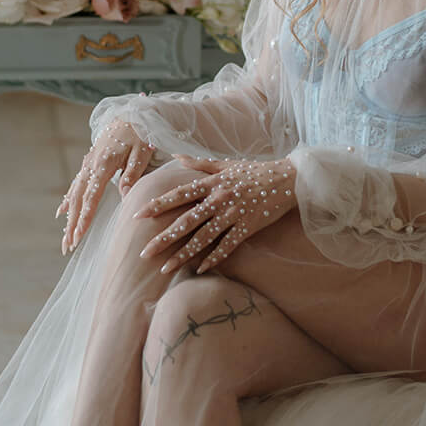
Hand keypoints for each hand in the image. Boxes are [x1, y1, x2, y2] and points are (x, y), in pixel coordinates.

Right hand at [59, 118, 158, 254]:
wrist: (132, 114)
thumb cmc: (141, 133)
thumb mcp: (142, 152)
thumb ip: (133, 173)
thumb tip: (125, 194)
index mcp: (103, 164)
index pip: (91, 196)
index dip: (84, 217)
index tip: (78, 235)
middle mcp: (90, 165)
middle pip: (78, 199)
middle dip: (72, 224)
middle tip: (67, 246)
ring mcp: (87, 165)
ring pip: (74, 195)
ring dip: (69, 218)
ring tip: (65, 239)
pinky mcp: (89, 164)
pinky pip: (76, 186)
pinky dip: (68, 201)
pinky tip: (61, 213)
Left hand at [136, 156, 296, 273]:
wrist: (287, 179)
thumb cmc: (254, 172)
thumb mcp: (225, 164)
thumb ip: (199, 163)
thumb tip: (175, 156)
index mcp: (211, 183)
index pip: (178, 194)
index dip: (158, 205)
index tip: (139, 215)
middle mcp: (219, 198)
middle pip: (186, 221)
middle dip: (164, 238)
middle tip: (144, 252)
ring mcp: (233, 214)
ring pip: (203, 237)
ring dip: (183, 254)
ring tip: (165, 268)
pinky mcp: (247, 227)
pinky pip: (227, 245)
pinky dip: (213, 258)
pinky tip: (199, 269)